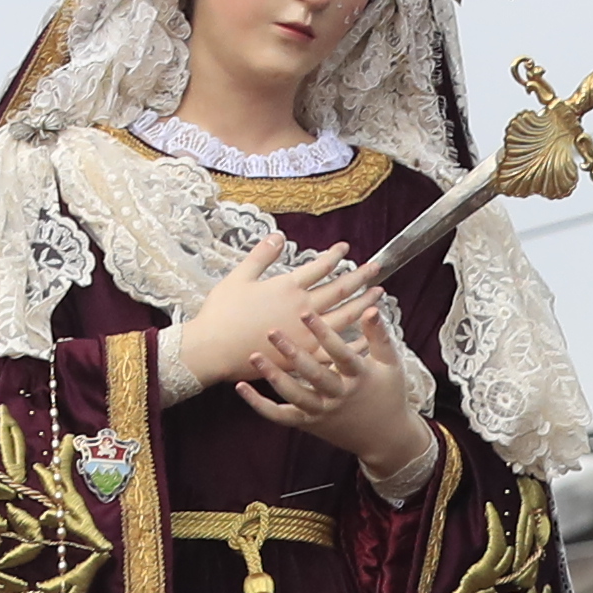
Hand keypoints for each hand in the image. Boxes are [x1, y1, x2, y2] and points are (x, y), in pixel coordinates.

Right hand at [168, 233, 382, 411]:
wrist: (214, 349)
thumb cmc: (222, 312)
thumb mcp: (240, 276)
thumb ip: (262, 255)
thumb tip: (279, 235)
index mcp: (288, 286)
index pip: (319, 266)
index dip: (335, 255)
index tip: (346, 248)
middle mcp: (303, 308)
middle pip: (340, 289)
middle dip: (361, 277)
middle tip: (378, 268)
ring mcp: (306, 334)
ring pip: (344, 317)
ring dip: (363, 304)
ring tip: (379, 295)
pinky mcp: (303, 357)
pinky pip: (335, 350)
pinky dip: (353, 343)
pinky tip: (366, 339)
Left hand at [246, 289, 443, 486]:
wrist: (384, 437)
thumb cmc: (388, 393)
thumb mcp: (390, 363)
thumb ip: (378, 335)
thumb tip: (370, 307)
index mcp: (360, 377)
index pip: (340, 353)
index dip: (324, 333)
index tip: (305, 312)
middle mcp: (339, 396)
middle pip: (313, 374)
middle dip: (292, 353)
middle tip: (272, 332)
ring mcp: (322, 412)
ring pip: (294, 396)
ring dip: (273, 377)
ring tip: (254, 356)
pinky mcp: (309, 423)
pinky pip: (280, 416)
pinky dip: (259, 405)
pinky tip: (241, 388)